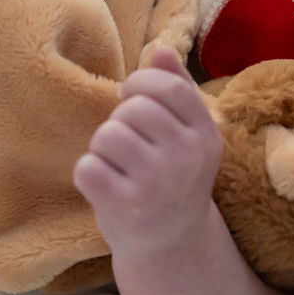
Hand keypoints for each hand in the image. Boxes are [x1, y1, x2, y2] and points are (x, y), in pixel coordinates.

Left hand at [73, 47, 223, 255]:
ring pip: (107, 135)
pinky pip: (87, 167)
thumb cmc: (174, 177)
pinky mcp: (126, 208)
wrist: (172, 245)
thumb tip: (160, 49)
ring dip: (102, 145)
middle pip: (134, 109)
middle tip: (126, 140)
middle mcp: (187, 157)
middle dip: (120, 118)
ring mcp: (157, 184)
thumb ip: (178, 89)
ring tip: (115, 162)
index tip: (130, 96)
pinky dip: (87, 172)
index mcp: (206, 134)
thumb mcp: (188, 134)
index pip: (170, 88)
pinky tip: (104, 184)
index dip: (141, 82)